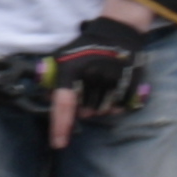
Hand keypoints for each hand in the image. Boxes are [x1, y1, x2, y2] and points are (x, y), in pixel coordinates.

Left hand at [42, 5, 155, 147]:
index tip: (58, 144)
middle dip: (82, 109)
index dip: (60, 126)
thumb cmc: (85, 46)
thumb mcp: (62, 56)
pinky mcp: (130, 83)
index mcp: (72, 70)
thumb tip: (47, 99)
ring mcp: (112, 80)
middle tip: (85, 93)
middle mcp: (92, 76)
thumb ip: (52, 79)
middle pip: (84, 112)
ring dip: (98, 108)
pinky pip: (119, 108)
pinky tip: (112, 92)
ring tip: (98, 90)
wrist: (117, 31)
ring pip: (102, 112)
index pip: (64, 104)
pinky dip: (114, 106)